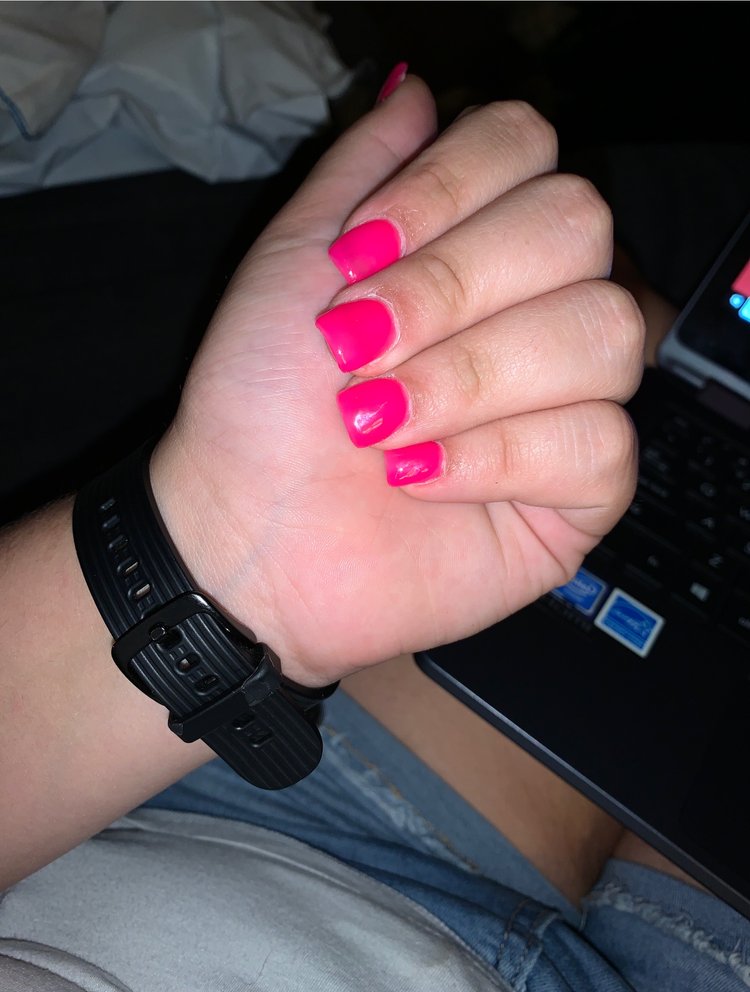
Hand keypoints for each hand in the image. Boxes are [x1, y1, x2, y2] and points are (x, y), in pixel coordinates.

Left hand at [151, 78, 643, 685]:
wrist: (247, 535)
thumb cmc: (260, 405)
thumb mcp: (294, 260)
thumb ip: (362, 166)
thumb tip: (422, 90)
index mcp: (476, 244)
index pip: (529, 149)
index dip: (449, 190)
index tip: (358, 257)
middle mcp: (537, 308)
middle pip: (579, 231)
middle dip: (451, 292)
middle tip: (360, 353)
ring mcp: (570, 399)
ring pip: (605, 335)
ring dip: (469, 379)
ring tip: (380, 426)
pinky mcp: (582, 492)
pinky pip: (599, 445)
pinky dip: (495, 459)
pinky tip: (421, 478)